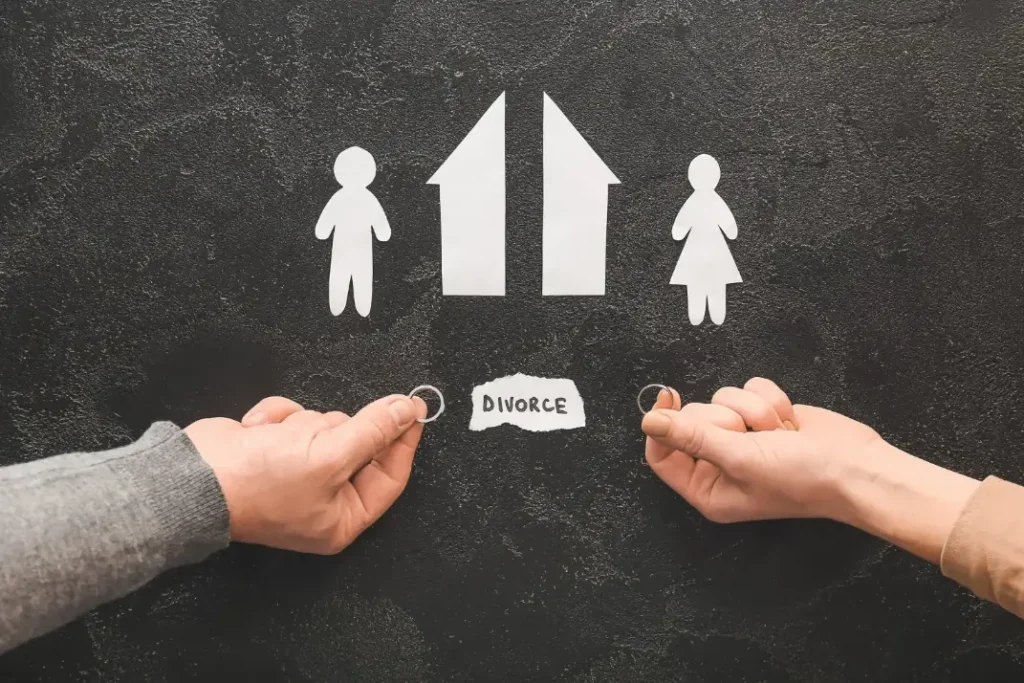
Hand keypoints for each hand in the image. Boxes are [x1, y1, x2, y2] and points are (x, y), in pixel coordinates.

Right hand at [184, 393, 426, 553]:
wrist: (190, 476)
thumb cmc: (258, 483)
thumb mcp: (329, 456)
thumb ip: (374, 431)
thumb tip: (407, 410)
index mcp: (342, 518)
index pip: (391, 475)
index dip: (402, 440)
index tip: (412, 407)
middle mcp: (323, 500)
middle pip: (358, 445)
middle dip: (333, 431)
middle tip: (311, 439)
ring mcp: (298, 474)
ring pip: (324, 425)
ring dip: (301, 424)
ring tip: (277, 440)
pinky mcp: (274, 450)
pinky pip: (295, 418)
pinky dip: (276, 418)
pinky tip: (257, 433)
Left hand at [641, 378, 883, 522]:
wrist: (855, 465)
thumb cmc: (802, 478)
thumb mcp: (739, 458)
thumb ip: (692, 436)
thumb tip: (650, 420)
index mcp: (707, 490)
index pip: (661, 455)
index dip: (661, 427)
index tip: (669, 398)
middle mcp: (719, 466)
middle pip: (691, 421)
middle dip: (725, 419)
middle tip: (751, 436)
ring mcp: (741, 440)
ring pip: (721, 399)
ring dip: (753, 410)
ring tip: (777, 433)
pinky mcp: (761, 417)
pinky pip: (747, 389)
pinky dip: (770, 399)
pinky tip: (788, 423)